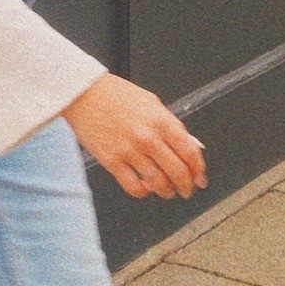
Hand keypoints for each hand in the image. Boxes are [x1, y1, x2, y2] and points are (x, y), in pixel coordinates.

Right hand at [63, 73, 206, 199]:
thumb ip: (171, 125)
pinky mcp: (112, 161)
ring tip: (167, 190)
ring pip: (159, 184)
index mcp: (161, 120)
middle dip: (186, 186)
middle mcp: (148, 137)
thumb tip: (189, 146)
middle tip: (187, 190)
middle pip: (178, 172)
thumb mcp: (152, 102)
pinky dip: (144, 192)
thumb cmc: (116, 95)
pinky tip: (145, 187)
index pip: (190, 152)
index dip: (199, 170)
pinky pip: (135, 187)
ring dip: (167, 191)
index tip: (200, 178)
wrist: (84, 93)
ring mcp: (129, 151)